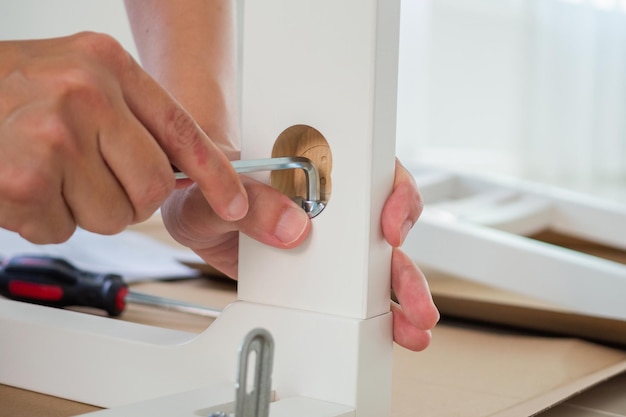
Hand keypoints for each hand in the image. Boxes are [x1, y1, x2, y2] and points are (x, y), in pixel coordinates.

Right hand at [0, 32, 247, 242]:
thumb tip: (192, 172)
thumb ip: (134, 118)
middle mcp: (85, 93)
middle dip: (128, 197)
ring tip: (48, 174)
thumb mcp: (81, 79)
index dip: (216, 177)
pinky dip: (45, 220)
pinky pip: (65, 230)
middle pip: (154, 188)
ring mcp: (54, 135)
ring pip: (114, 217)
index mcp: (108, 64)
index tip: (236, 206)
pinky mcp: (23, 180)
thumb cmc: (12, 92)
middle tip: (88, 176)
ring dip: (82, 209)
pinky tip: (23, 187)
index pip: (183, 131)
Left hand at [163, 158, 438, 350]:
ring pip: (377, 260)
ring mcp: (329, 235)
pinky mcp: (319, 267)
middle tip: (414, 297)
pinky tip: (386, 324)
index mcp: (316, 166)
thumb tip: (292, 226)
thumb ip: (250, 200)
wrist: (194, 208)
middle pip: (385, 224)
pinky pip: (352, 287)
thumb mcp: (215, 186)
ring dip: (399, 291)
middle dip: (403, 264)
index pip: (373, 170)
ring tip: (410, 323)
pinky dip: (373, 307)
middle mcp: (332, 200)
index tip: (388, 227)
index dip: (393, 194)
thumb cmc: (209, 182)